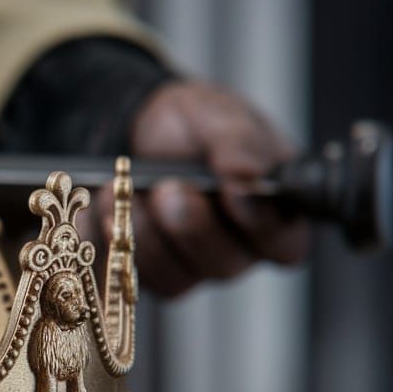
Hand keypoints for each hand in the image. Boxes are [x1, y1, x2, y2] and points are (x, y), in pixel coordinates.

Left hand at [92, 81, 308, 295]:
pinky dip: (115, 238)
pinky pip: (131, 275)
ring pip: (176, 276)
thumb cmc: (196, 126)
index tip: (233, 192)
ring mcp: (190, 265)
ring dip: (147, 231)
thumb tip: (248, 174)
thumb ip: (238, 142)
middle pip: (225, 265)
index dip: (261, 225)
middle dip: (192, 226)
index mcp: (275, 213)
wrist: (141, 129)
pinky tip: (107, 206)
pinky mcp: (147, 272)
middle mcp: (237, 249)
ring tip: (126, 189)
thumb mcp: (220, 116)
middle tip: (169, 188)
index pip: (285, 244)